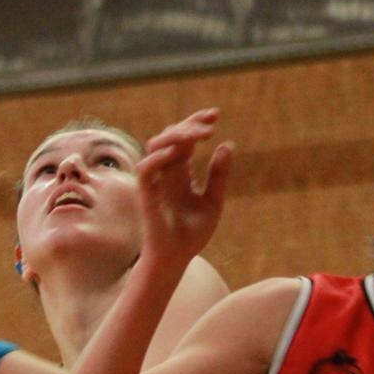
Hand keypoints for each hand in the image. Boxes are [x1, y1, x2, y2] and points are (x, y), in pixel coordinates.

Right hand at [135, 109, 233, 277]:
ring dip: (177, 136)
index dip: (197, 123)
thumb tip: (227, 144)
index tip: (216, 114)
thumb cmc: (192, 235)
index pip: (185, 139)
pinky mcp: (146, 194)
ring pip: (156, 145)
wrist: (177, 259)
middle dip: (190, 124)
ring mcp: (155, 181)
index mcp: (181, 172)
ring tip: (199, 134)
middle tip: (212, 121)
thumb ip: (218, 175)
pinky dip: (158, 157)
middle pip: (171, 136)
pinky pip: (146, 169)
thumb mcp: (213, 202)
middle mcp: (166, 172)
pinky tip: (178, 151)